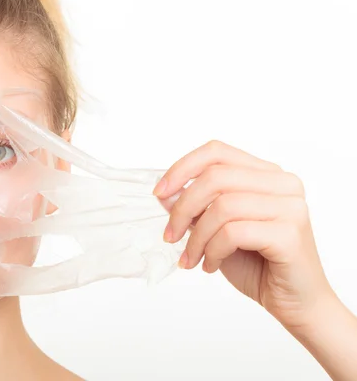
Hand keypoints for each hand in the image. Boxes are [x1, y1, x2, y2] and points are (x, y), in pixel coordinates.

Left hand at [154, 140, 334, 329]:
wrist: (295, 302)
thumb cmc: (257, 264)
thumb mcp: (216, 229)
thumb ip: (196, 207)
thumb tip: (164, 193)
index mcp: (266, 174)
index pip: (217, 152)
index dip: (182, 168)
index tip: (159, 193)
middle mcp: (283, 183)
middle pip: (215, 177)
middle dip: (182, 208)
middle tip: (170, 236)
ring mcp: (290, 206)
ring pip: (222, 206)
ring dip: (196, 237)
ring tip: (191, 258)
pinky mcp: (289, 233)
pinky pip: (234, 232)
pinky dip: (213, 251)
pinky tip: (210, 266)